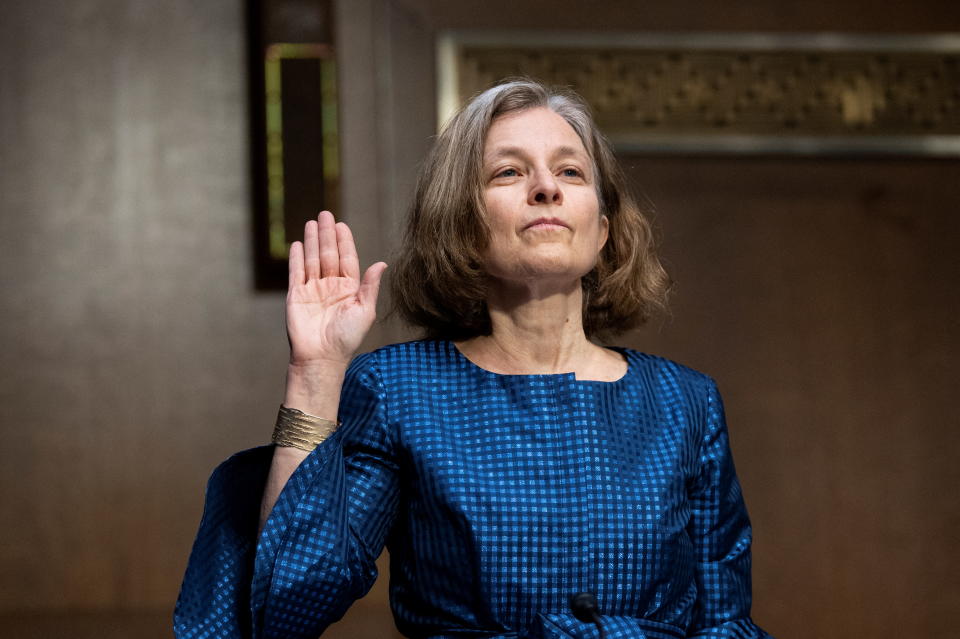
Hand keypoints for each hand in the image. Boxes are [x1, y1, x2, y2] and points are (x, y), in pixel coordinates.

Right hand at [286, 211, 386, 367]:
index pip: (347, 259)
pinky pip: (296, 273)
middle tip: (325, 214)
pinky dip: (296, 258)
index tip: (341, 224)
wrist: (321, 357)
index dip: (344, 241)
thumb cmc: (347, 338)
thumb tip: (382, 264)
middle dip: (327, 234)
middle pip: (328, 254)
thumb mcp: (364, 310)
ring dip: (312, 241)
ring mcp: (312, 290)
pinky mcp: (296, 296)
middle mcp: (331, 287)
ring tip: (311, 223)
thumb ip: (370, 286)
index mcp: (349, 289)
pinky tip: (297, 244)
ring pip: (313, 260)